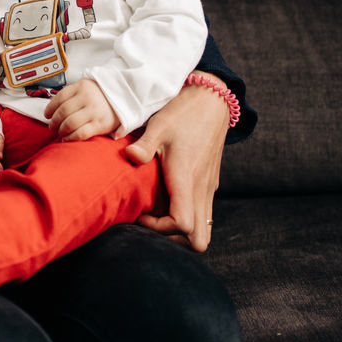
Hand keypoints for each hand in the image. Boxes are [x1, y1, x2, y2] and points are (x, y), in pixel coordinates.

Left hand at [44, 78, 119, 140]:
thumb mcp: (87, 87)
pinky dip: (70, 138)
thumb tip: (52, 110)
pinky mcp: (100, 124)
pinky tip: (66, 139)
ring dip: (60, 130)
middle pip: (62, 112)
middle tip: (52, 127)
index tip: (46, 115)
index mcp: (81, 86)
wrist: (126, 99)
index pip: (59, 98)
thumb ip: (72, 95)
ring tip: (59, 133)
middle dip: (54, 122)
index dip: (50, 108)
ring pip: (69, 123)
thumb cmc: (102, 96)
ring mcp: (94, 111)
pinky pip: (80, 133)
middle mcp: (87, 98)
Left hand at [124, 73, 229, 251]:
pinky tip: (168, 198)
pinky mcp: (209, 184)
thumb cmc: (182, 113)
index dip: (161, 229)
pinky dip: (187, 216)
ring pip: (203, 229)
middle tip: (151, 222)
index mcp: (187, 179)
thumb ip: (145, 145)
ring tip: (157, 212)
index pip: (183, 224)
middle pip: (199, 240)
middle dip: (174, 239)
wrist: (211, 101)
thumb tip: (130, 155)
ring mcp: (208, 188)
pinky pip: (203, 214)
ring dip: (181, 230)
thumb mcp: (159, 126)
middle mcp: (201, 189)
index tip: (141, 215)